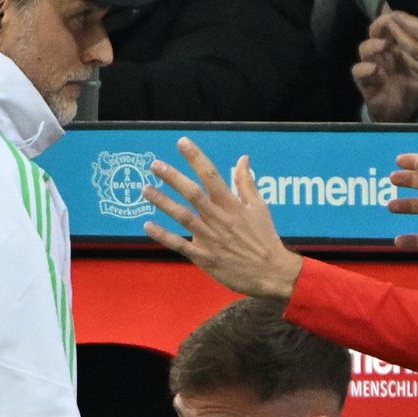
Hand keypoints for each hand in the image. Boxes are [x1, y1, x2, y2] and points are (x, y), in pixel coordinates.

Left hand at [143, 136, 304, 299]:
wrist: (271, 273)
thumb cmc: (265, 238)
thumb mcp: (260, 207)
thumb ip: (247, 183)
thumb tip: (243, 158)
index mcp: (233, 205)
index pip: (212, 176)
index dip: (196, 158)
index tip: (182, 143)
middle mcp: (220, 219)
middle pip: (193, 194)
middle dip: (173, 178)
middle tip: (155, 165)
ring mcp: (211, 239)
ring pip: (183, 217)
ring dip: (163, 202)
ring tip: (146, 190)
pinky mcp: (205, 258)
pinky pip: (181, 245)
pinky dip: (163, 235)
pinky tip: (148, 225)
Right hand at [354, 15, 417, 122]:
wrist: (406, 113)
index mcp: (400, 44)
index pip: (393, 24)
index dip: (395, 16)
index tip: (401, 13)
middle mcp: (385, 52)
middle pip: (376, 31)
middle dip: (381, 25)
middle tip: (389, 22)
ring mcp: (373, 65)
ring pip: (365, 48)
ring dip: (372, 45)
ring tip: (383, 45)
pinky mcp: (365, 82)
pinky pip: (358, 72)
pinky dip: (364, 69)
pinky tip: (374, 69)